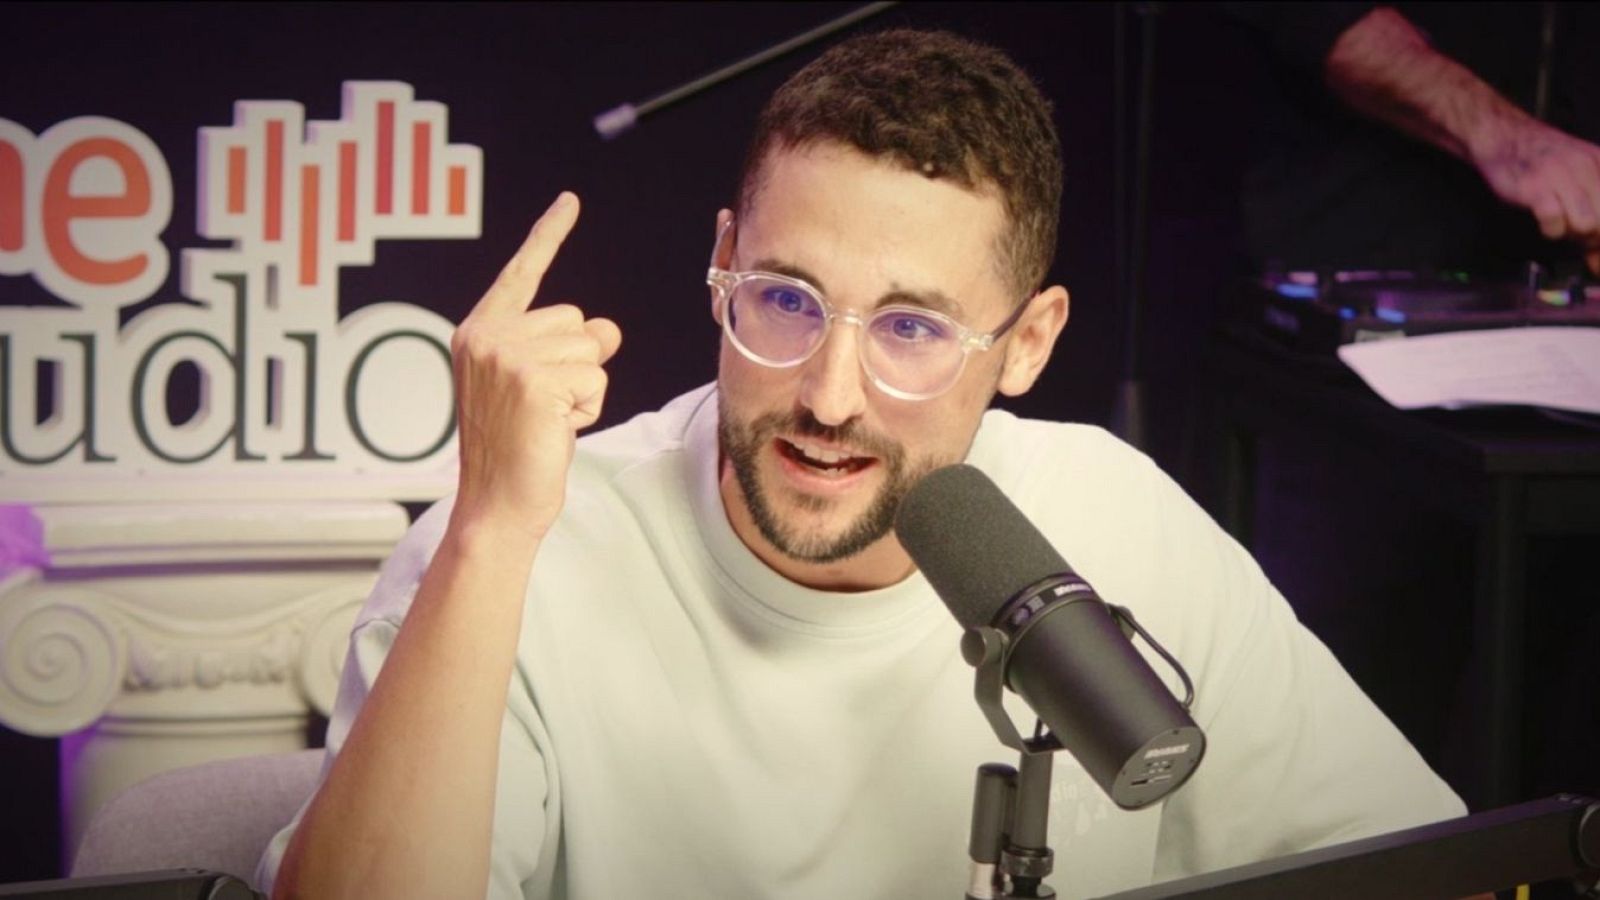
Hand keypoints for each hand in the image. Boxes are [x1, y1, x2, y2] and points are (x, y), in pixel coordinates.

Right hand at [449, 192, 621, 540]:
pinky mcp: (534, 380)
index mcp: (479, 332)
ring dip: (585, 390)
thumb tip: (608, 330)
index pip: (522, 272)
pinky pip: (596, 376)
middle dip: (578, 363)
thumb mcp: (541, 387)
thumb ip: (565, 349)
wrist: (496, 506)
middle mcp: (487, 336)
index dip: (548, 235)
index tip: (570, 202)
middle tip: (546, 407)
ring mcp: (508, 356)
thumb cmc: (516, 450)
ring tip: (548, 420)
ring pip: (592, 349)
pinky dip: (588, 406)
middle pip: (576, 319)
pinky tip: (556, 429)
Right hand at [1469, 116, 1599, 274]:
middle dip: (1594, 236)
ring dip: (1573, 234)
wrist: (1502, 136)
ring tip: (1562, 226)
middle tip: (1578, 235)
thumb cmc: (1538, 159)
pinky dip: (1551, 230)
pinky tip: (1546, 222)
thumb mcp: (1576, 172)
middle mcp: (1587, 168)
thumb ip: (1594, 203)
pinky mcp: (1536, 189)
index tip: (1596, 244)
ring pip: (1587, 224)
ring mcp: (1562, 177)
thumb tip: (1598, 252)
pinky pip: (1555, 221)